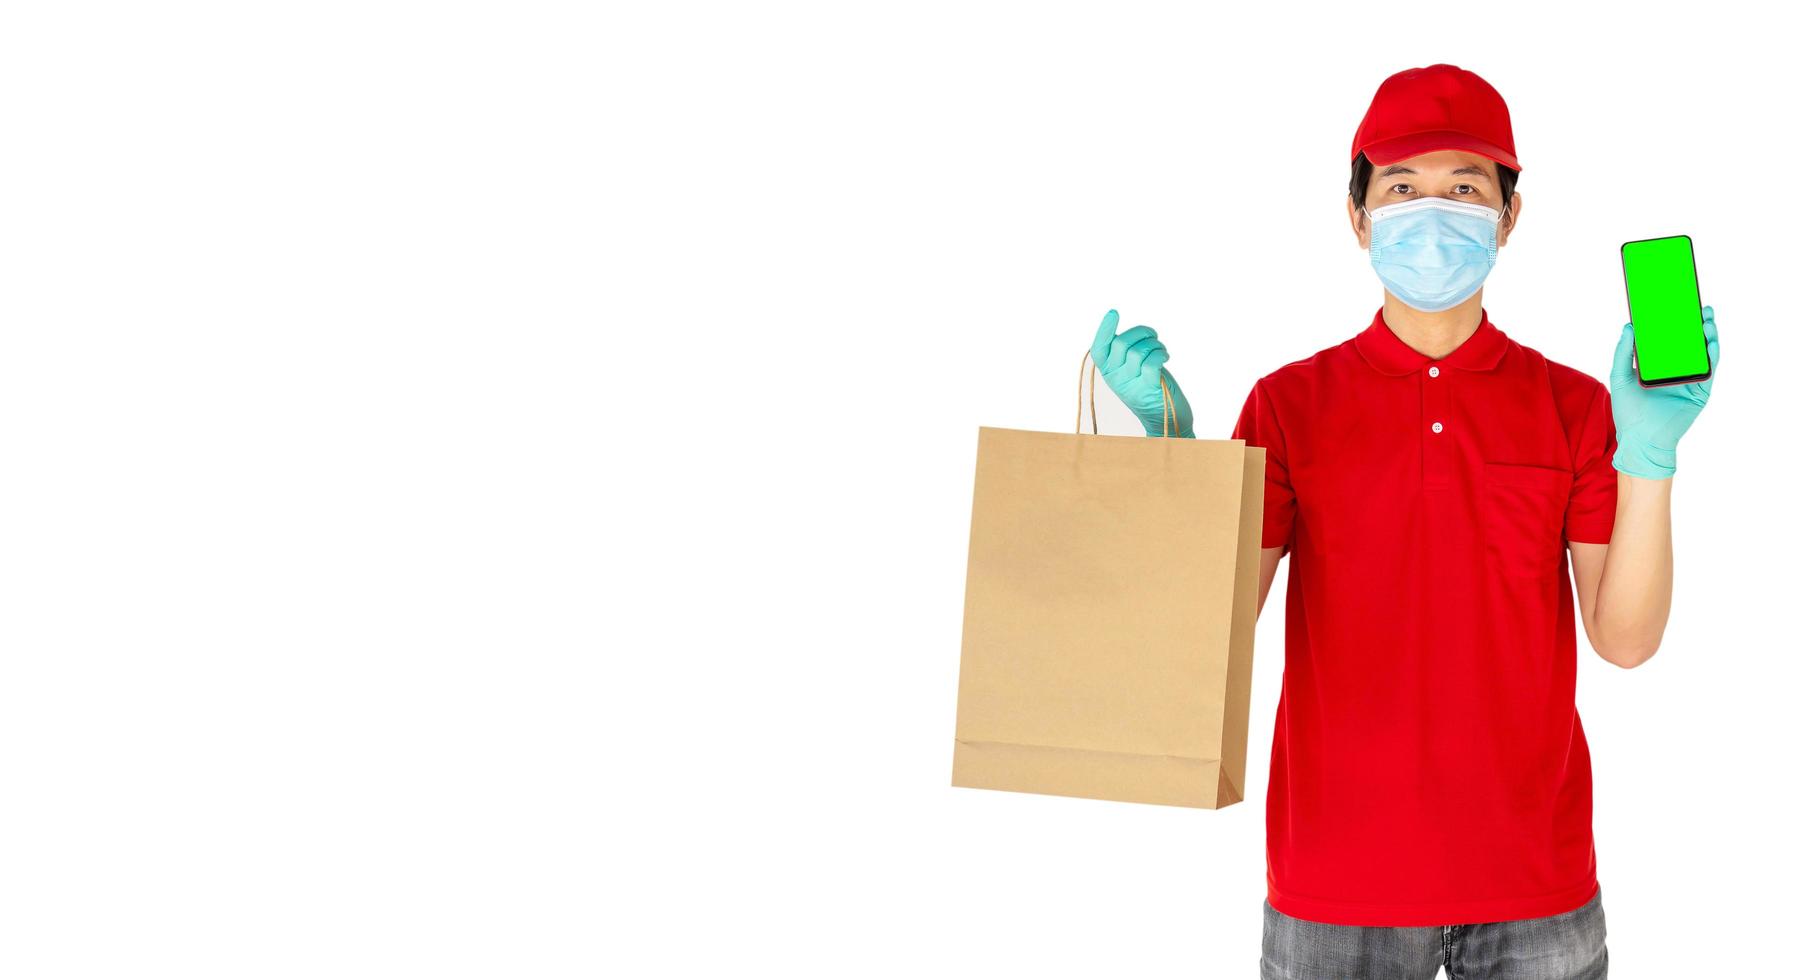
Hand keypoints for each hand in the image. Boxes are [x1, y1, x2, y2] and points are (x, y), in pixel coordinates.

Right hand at [1089, 309, 1193, 436]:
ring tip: (1161, 351)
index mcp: (1107, 371)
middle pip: (1122, 343)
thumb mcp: (1130, 369)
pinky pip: (1152, 362)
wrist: (1162, 417)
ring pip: (1139, 351)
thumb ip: (1125, 351)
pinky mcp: (1148, 388)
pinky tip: (1165, 358)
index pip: (1099, 348)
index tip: (1114, 312)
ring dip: (1155, 345)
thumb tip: (1129, 329)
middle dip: (1142, 333)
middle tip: (1153, 337)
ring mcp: (1131, 384)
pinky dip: (1161, 354)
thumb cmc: (1147, 386)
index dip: (1104, 329)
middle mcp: (1115, 378)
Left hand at [1609, 304, 1718, 478]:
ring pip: (1702, 353)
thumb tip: (1629, 326)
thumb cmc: (1628, 412)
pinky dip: (1711, 355)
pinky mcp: (1700, 392)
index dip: (1672, 322)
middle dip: (1694, 324)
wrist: (1641, 440)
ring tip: (1706, 319)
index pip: (1667, 339)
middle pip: (1688, 342)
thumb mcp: (1620, 377)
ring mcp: (1689, 380)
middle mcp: (1675, 370)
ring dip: (1707, 335)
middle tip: (1697, 305)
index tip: (1674, 302)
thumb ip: (1623, 352)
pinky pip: (1709, 370)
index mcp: (1657, 365)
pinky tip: (1710, 342)